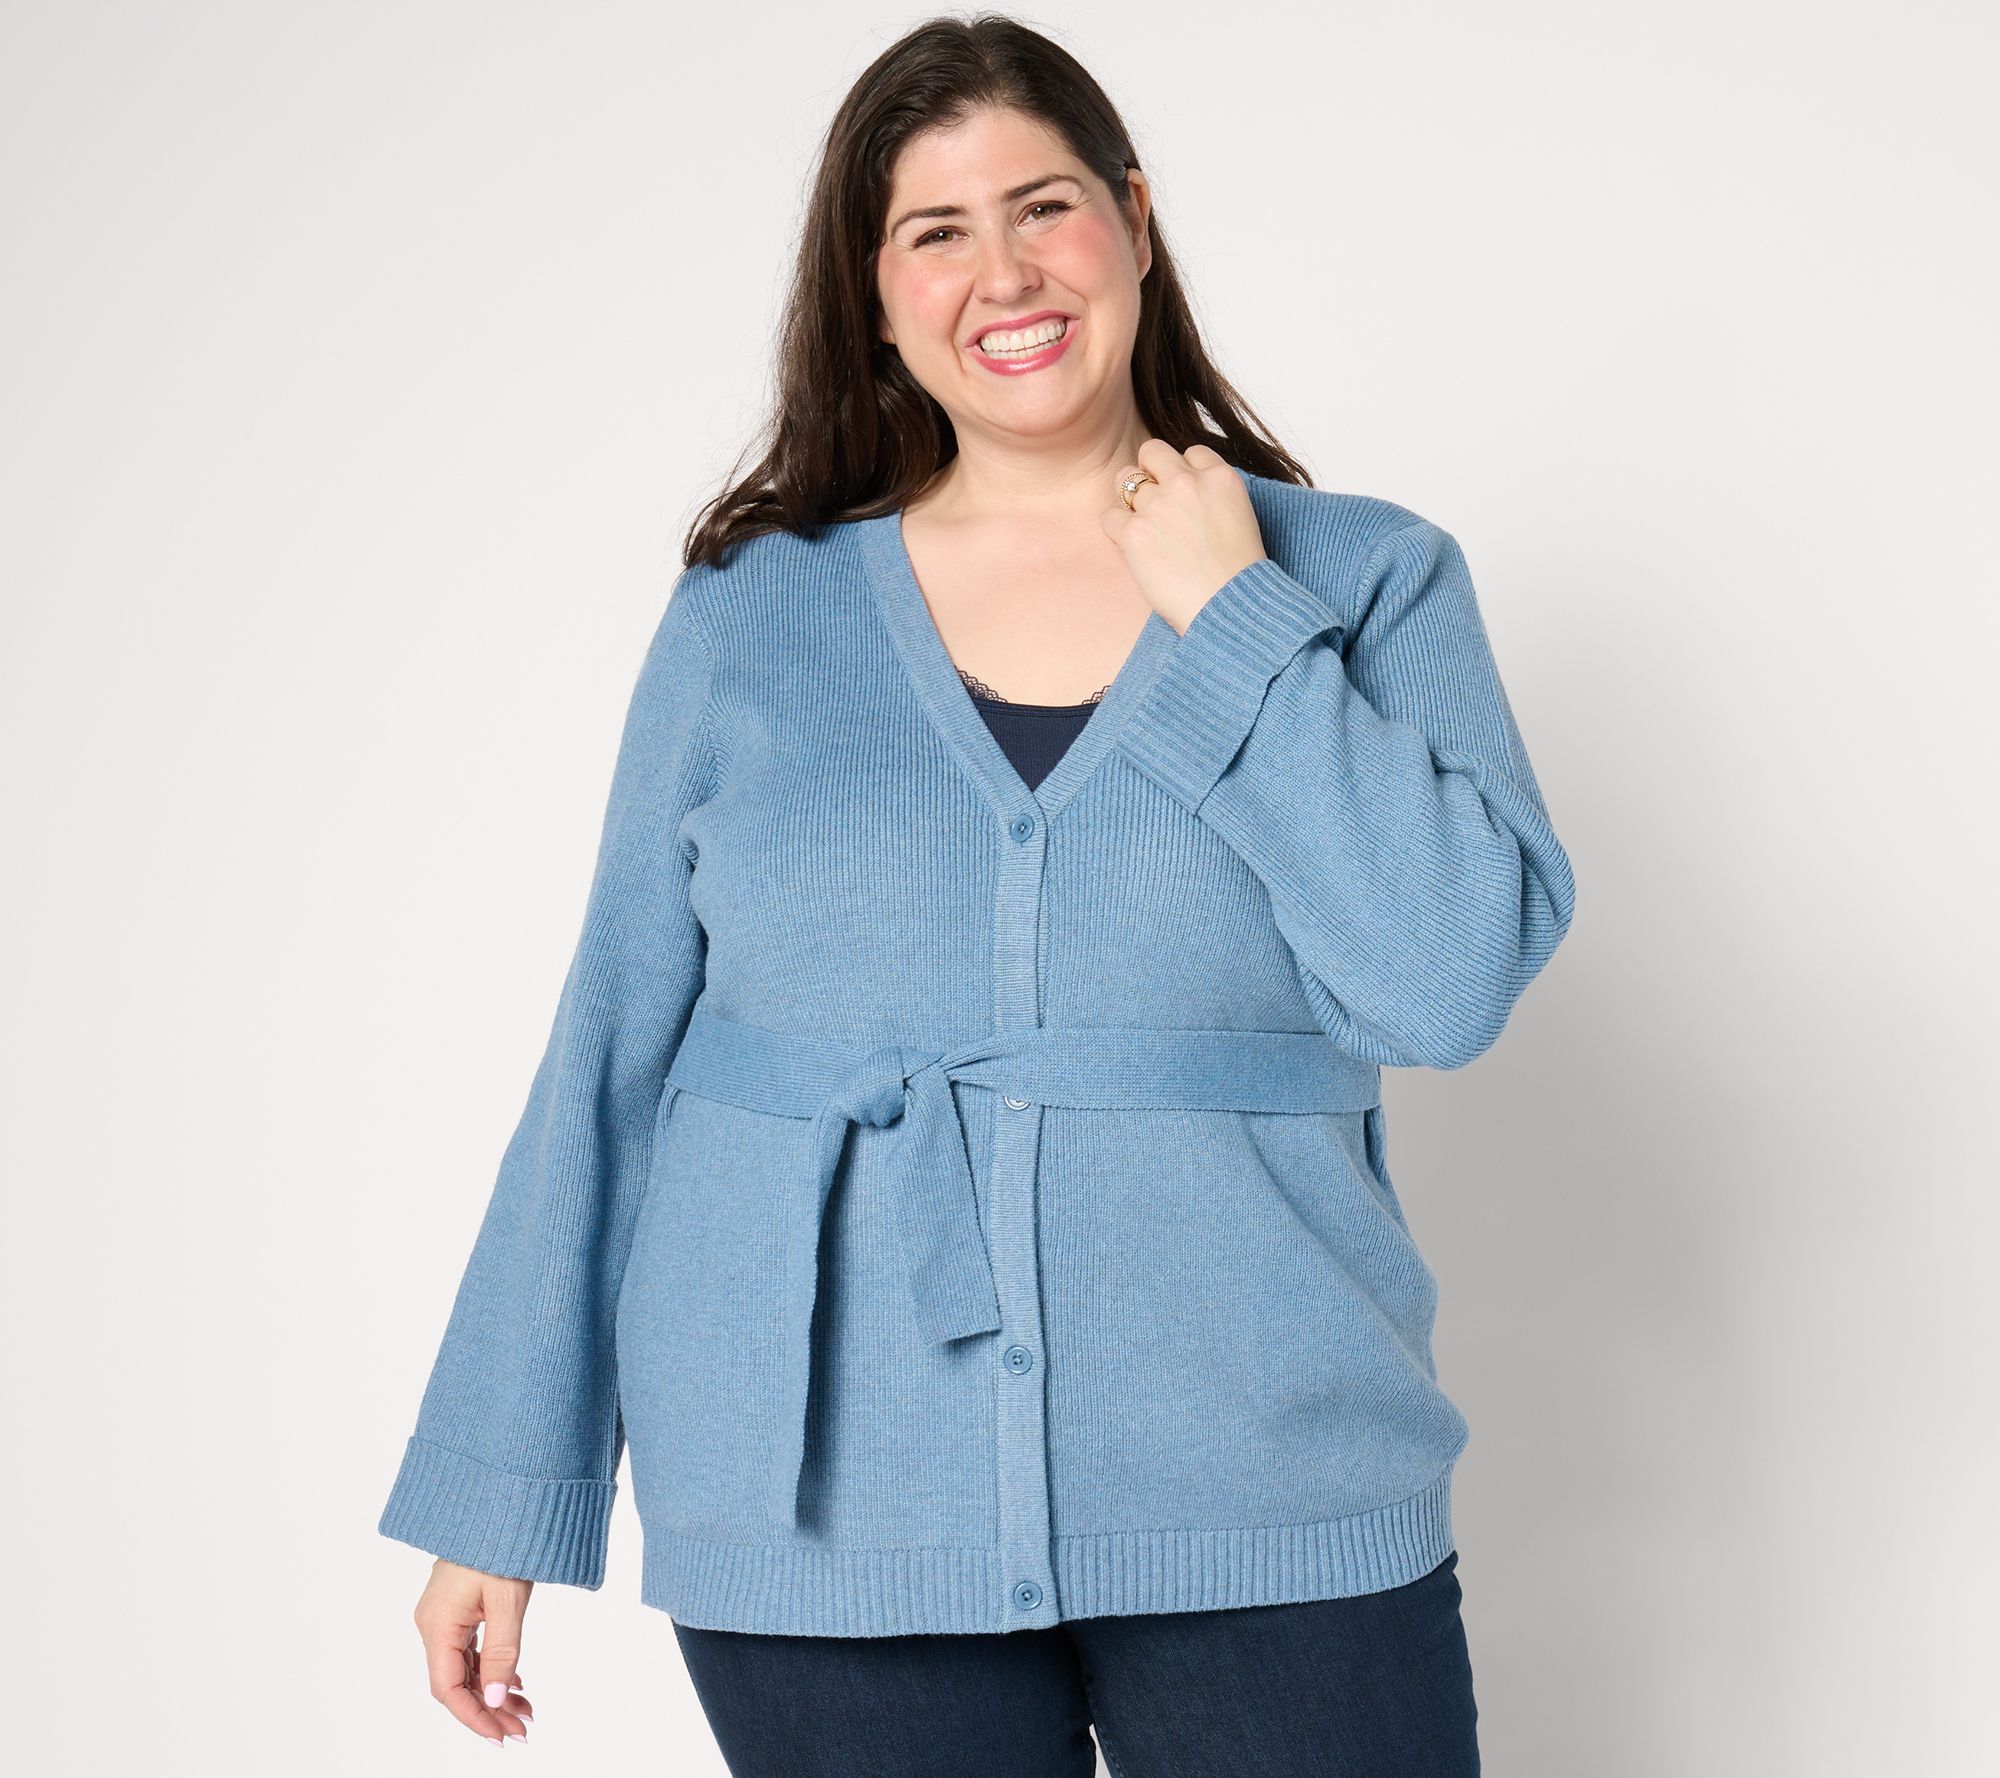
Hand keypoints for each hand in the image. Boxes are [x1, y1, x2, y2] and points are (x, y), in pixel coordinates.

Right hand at [411, 1559, 536, 1746]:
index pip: (449, 1689)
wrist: (500, 1499)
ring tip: (525, 1711)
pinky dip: (491, 1669)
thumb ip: (501, 1653)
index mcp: (438, 1625)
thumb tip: (493, 1701)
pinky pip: (471, 1650)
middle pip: (457, 1683)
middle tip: (522, 1730)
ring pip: (466, 1668)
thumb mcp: (508, 1601)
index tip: (501, 1737)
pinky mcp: (459, 1607)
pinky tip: (513, 1682)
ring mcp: (445, 1616)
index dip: (474, 1717)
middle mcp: (434, 1624)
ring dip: (493, 1692)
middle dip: (488, 1710)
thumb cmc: (500, 1542)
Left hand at [1101, 440, 1267, 635]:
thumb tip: (1187, 495)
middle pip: (1152, 451)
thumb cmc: (1238, 576)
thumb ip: (1213, 496)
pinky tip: (1131, 545)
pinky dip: (1115, 528)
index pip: (1191, 453)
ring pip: (1125, 479)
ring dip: (1130, 501)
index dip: (1183, 473)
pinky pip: (1109, 515)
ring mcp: (1158, 505)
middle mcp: (1188, 483)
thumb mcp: (1241, 519)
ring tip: (1143, 528)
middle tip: (1154, 503)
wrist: (1229, 608)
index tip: (1184, 497)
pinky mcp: (1134, 532)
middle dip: (1149, 472)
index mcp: (1220, 477)